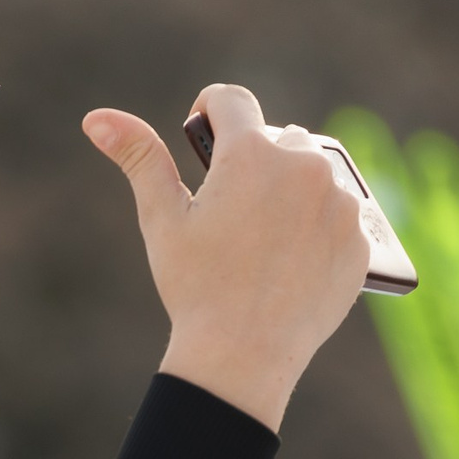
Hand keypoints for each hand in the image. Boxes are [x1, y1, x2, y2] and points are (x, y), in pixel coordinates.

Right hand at [82, 83, 369, 431]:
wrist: (243, 357)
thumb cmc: (194, 288)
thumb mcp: (162, 220)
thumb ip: (139, 158)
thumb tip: (97, 118)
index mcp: (251, 152)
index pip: (231, 100)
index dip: (209, 112)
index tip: (202, 135)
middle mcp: (304, 165)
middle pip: (277, 136)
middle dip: (255, 160)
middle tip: (232, 207)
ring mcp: (339, 201)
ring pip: (314, 172)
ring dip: (292, 188)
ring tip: (265, 234)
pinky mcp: (360, 237)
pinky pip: (340, 213)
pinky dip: (319, 226)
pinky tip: (291, 259)